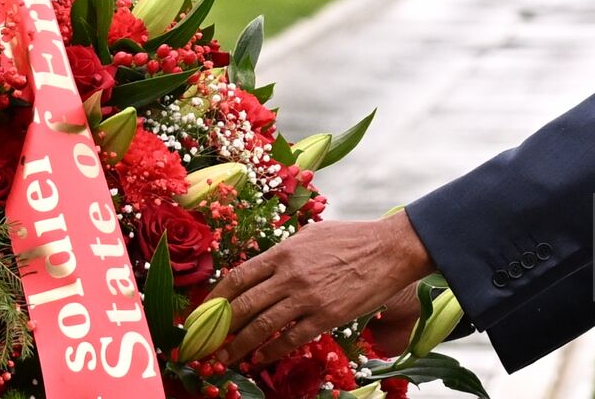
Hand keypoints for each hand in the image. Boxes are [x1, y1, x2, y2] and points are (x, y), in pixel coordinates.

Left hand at [206, 210, 434, 365]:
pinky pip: (289, 340)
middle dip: (220, 327)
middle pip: (243, 305)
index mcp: (284, 251)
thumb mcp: (311, 235)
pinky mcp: (326, 316)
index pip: (238, 277)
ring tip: (224, 359)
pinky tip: (259, 359)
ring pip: (261, 326)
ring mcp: (307, 297)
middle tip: (206, 343)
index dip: (216, 298)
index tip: (203, 313)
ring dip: (238, 346)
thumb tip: (262, 269)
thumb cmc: (353, 238)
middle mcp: (290, 275)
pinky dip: (270, 352)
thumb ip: (285, 252)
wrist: (390, 250)